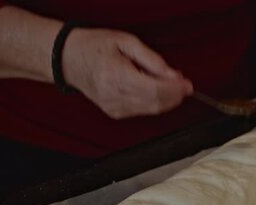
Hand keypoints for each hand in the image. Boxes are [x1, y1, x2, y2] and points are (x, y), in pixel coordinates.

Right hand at [62, 28, 192, 118]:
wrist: (68, 58)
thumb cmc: (94, 46)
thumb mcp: (126, 42)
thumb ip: (152, 59)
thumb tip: (173, 75)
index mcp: (115, 75)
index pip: (154, 90)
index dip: (175, 90)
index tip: (187, 84)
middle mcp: (113, 95)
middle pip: (155, 103)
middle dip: (174, 96)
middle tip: (184, 85)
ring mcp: (113, 107)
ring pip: (151, 110)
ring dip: (166, 100)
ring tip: (169, 84)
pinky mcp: (114, 112)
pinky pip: (142, 111)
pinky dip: (153, 102)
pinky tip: (153, 89)